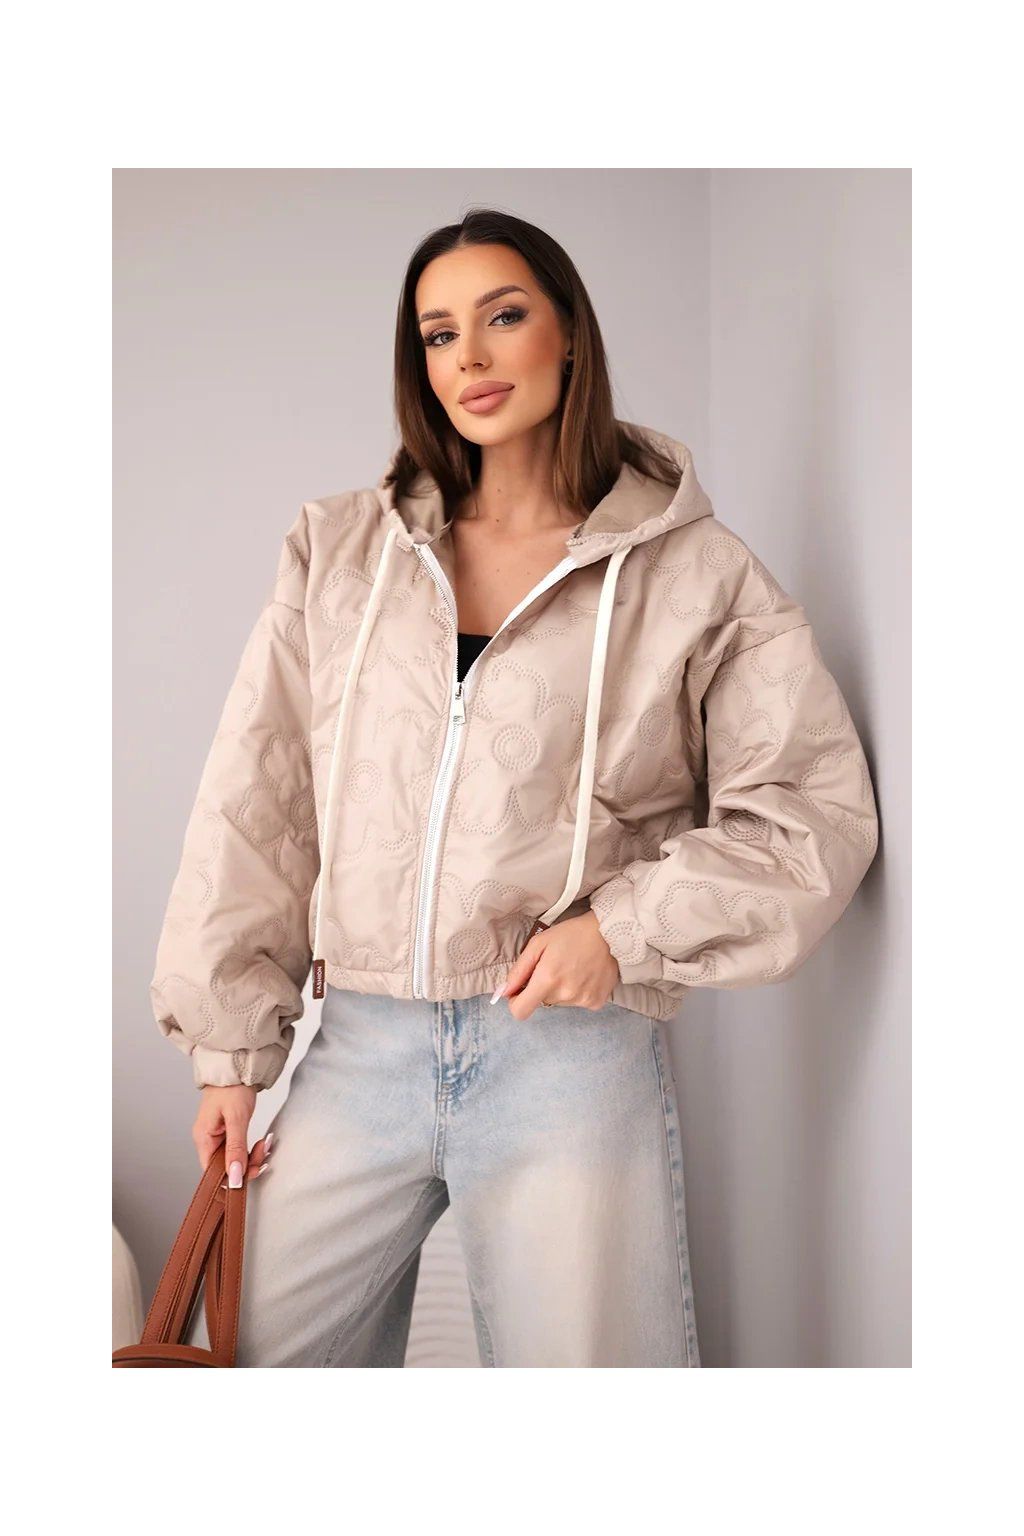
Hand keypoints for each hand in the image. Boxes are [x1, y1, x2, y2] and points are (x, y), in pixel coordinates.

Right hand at [192, 1085, 274, 1186]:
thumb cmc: (232, 1087)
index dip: (232, 1177)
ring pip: (234, 1158)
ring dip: (251, 1156)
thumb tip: (234, 1177)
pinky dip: (250, 1148)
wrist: (236, 1064)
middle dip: (246, 1165)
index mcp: (203, 1138)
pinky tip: (261, 1142)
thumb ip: (235, 1149)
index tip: (252, 1172)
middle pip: (225, 1166)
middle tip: (263, 1154)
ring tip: (264, 1145)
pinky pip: (238, 1148)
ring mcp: (217, 1135)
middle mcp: (207, 1139)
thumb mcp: (236, 1118)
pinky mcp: (227, 1130)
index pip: (213, 1172)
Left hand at [496, 910, 619, 1019]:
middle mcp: (565, 995)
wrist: (610, 933)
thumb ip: (519, 970)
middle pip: (541, 1002)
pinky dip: (577, 992)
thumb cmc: (572, 934)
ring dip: (560, 989)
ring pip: (559, 1002)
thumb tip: (504, 991)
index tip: (520, 991)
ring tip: (572, 968)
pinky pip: (577, 1002)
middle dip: (542, 987)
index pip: (521, 1011)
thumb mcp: (539, 944)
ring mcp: (582, 1000)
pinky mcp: (596, 1002)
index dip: (516, 1002)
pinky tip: (584, 975)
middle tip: (554, 967)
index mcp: (547, 980)